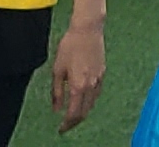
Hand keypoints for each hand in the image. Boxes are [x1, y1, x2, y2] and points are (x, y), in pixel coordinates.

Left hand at [54, 11, 109, 126]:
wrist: (88, 29)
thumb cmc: (70, 46)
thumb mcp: (57, 69)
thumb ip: (56, 92)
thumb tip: (56, 109)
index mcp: (78, 86)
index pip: (73, 114)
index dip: (66, 124)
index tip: (60, 129)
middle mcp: (90, 86)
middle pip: (84, 112)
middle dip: (74, 122)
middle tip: (65, 125)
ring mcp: (98, 79)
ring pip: (91, 104)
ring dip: (82, 112)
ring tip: (73, 113)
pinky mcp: (102, 72)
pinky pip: (96, 93)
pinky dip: (89, 101)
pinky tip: (83, 97)